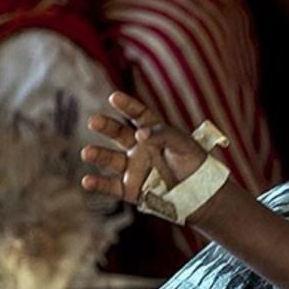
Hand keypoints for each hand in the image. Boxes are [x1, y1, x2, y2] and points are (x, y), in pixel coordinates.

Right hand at [80, 92, 210, 212]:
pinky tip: (87, 181)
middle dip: (106, 126)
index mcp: (154, 133)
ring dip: (98, 155)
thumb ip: (165, 135)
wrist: (202, 192)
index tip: (114, 97)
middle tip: (93, 121)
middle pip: (119, 133)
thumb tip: (140, 133)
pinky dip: (98, 184)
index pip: (139, 116)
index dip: (127, 106)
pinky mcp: (130, 188)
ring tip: (87, 153)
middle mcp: (139, 148)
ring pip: (110, 159)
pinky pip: (111, 186)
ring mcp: (133, 167)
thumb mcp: (185, 144)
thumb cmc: (195, 163)